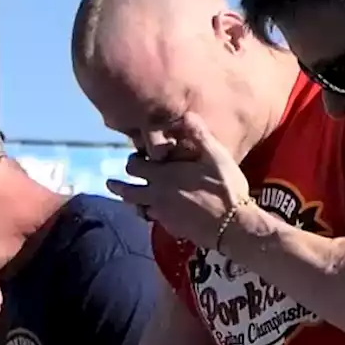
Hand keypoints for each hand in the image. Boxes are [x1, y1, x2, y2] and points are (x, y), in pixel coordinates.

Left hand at [107, 114, 258, 247]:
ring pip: (139, 209)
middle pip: (127, 192)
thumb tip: (186, 115)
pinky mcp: (173, 230)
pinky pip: (157, 221)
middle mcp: (156, 196)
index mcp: (163, 176)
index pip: (134, 166)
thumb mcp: (215, 156)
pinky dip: (154, 215)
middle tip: (111, 183)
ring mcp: (163, 216)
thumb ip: (199, 135)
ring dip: (134, 203)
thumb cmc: (225, 188)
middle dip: (119, 185)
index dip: (132, 160)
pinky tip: (160, 213)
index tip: (136, 157)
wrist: (234, 226)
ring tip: (132, 202)